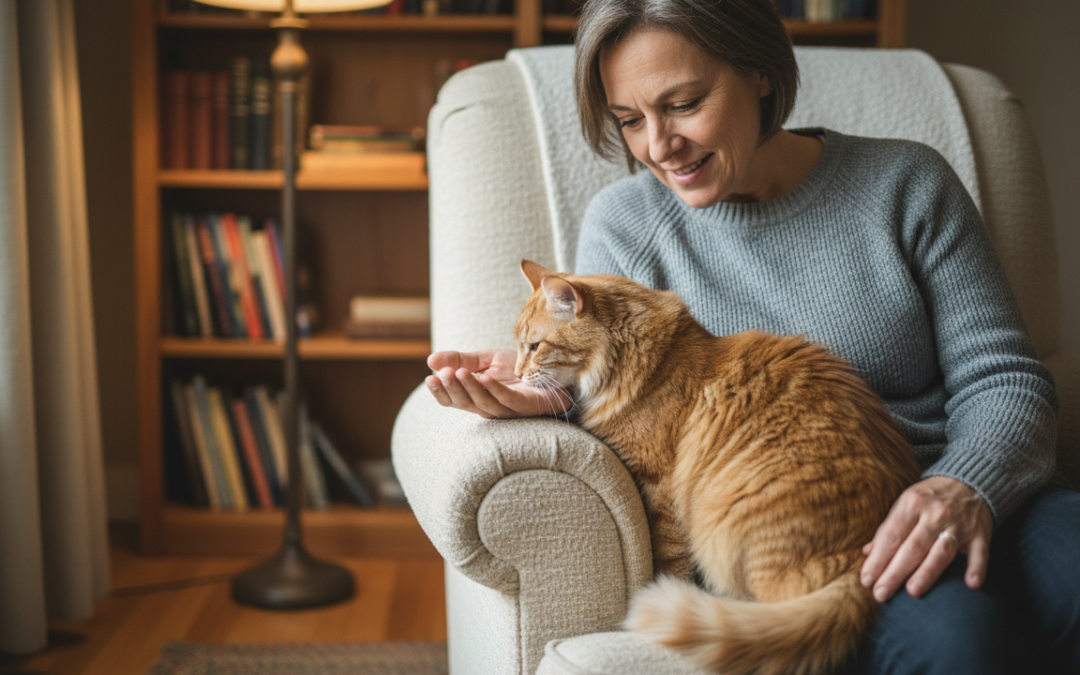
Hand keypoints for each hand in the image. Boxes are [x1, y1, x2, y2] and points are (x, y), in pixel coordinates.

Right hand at [425, 349, 572, 418]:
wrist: (553, 370)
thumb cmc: (520, 369)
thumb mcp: (487, 358)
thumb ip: (460, 360)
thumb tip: (430, 361)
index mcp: (478, 397)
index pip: (454, 400)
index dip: (441, 392)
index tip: (429, 379)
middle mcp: (491, 407)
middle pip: (466, 403)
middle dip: (452, 389)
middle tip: (442, 375)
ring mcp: (509, 409)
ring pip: (484, 403)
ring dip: (470, 389)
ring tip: (458, 373)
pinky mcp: (527, 406)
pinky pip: (508, 400)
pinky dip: (496, 390)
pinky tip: (485, 378)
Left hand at [860, 475, 993, 602]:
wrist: (969, 480)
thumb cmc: (930, 498)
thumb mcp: (906, 503)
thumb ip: (888, 528)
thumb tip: (867, 553)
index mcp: (911, 504)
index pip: (891, 536)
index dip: (877, 559)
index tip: (866, 580)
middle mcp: (934, 514)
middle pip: (912, 547)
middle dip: (894, 572)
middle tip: (880, 594)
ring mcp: (958, 525)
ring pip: (941, 551)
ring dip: (927, 572)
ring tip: (912, 591)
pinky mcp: (980, 534)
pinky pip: (979, 553)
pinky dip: (976, 568)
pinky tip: (970, 584)